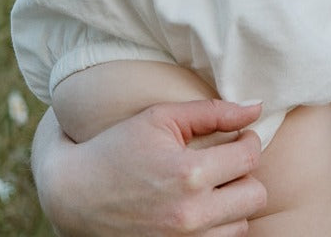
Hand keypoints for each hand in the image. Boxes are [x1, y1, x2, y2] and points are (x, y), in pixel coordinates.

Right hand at [33, 100, 266, 235]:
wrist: (74, 195)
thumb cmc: (119, 147)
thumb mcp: (162, 118)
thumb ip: (213, 111)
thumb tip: (256, 107)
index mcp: (188, 173)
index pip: (250, 157)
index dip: (248, 141)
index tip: (236, 137)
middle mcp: (190, 214)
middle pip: (255, 196)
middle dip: (244, 175)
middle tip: (225, 163)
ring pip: (241, 225)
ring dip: (232, 204)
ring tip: (209, 187)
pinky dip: (217, 228)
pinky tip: (199, 209)